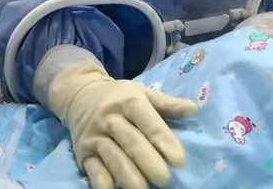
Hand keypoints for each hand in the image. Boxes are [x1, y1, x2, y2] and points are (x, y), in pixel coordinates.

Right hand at [47, 63, 196, 188]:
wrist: (78, 94)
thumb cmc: (118, 96)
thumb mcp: (142, 92)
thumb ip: (167, 104)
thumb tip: (194, 109)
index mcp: (129, 101)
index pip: (148, 122)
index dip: (163, 141)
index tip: (179, 159)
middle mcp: (110, 118)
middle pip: (131, 142)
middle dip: (148, 162)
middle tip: (165, 179)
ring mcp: (95, 137)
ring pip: (112, 158)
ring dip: (128, 176)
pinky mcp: (82, 152)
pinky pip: (93, 170)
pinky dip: (103, 182)